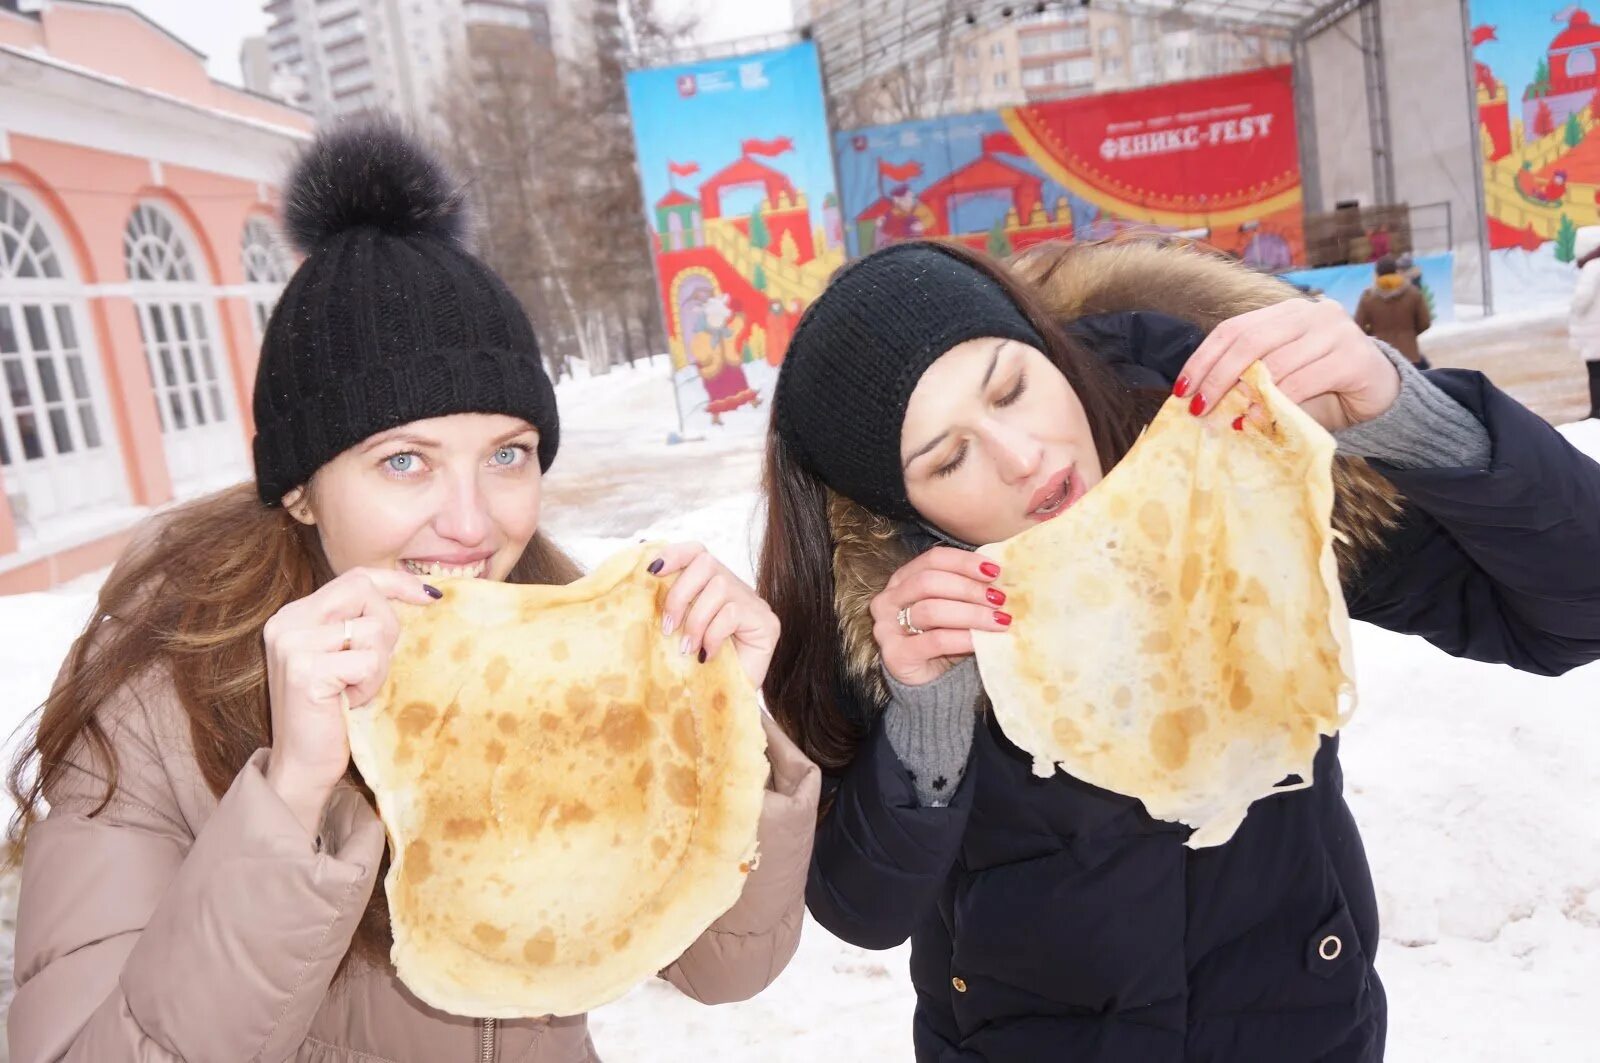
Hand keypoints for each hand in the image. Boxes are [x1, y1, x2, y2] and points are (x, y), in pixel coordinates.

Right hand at [262, 567, 438, 835]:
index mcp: (294, 615)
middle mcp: (287, 623)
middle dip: (388, 627)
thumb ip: (362, 623)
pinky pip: (368, 662)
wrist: (302, 766)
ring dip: (378, 666)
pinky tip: (348, 704)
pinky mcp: (306, 670)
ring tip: (354, 690)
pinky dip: (370, 685)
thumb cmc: (332, 713)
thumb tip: (422, 592)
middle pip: (363, 591)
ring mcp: (293, 644)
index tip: (428, 596)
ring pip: (372, 629)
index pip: (353, 578)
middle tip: (375, 666)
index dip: (395, 581)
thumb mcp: (345, 656)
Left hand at [651, 543, 780, 688]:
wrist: (726, 703)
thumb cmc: (699, 669)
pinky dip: (713, 635)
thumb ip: (668, 608)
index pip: (697, 551)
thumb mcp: (678, 632)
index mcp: (713, 585)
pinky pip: (733, 614)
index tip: (651, 571)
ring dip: (696, 620)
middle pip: (707, 563)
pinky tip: (706, 655)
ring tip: (687, 648)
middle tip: (668, 627)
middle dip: (680, 594)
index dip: (674, 554)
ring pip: (720, 587)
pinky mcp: (768, 624)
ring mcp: (756, 604)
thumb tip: (640, 582)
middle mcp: (737, 588)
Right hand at [869, 547, 1010, 686]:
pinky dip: (963, 638)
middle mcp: (888, 599)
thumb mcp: (955, 607)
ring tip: (999, 620)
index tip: (995, 571)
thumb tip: (1000, 573)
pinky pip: (935, 641)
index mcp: (902, 579)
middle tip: (999, 598)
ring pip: (931, 611)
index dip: (964, 562)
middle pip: (929, 582)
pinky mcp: (895, 655)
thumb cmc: (946, 637)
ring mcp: (886, 627)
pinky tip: (982, 640)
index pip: (933, 559)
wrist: (931, 682)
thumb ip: (968, 588)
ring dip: (971, 613)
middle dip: (969, 588)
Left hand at [1175, 298, 1401, 431]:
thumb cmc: (1323, 389)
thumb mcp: (1280, 379)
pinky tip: (1257, 417)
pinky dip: (1276, 401)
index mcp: (1285, 312)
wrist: (1380, 395)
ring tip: (1226, 418)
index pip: (1233, 329)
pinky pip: (1303, 380)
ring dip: (1245, 394)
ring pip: (1276, 361)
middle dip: (1217, 377)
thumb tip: (1200, 399)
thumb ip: (1249, 379)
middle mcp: (1310, 313)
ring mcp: (1335, 331)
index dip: (1203, 359)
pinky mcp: (1354, 357)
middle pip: (1249, 341)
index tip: (1181, 389)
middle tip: (1198, 408)